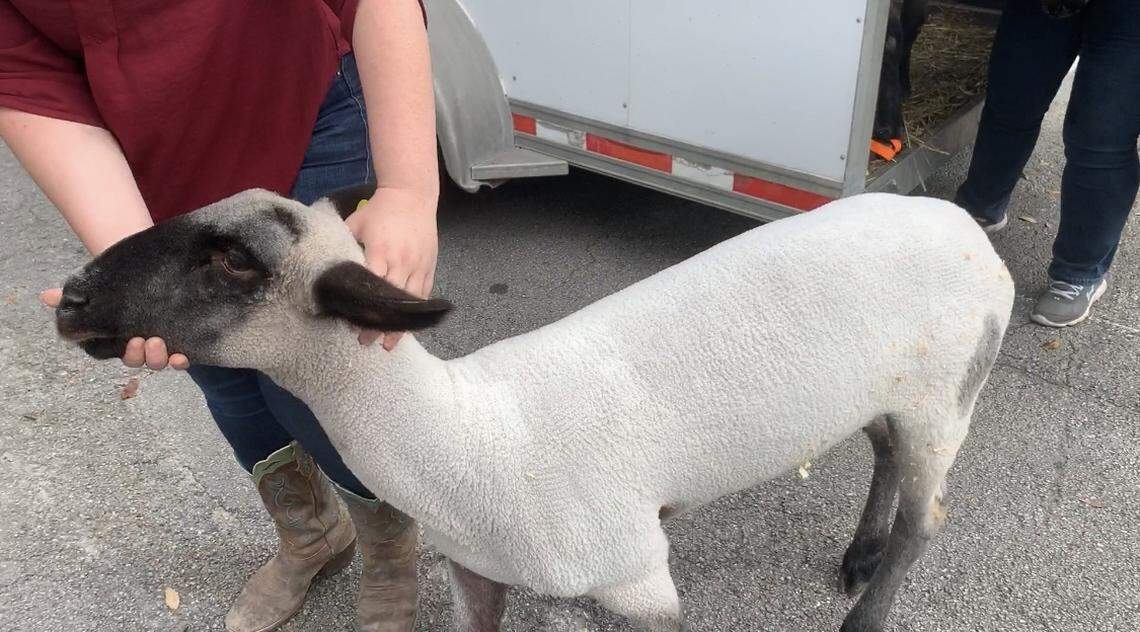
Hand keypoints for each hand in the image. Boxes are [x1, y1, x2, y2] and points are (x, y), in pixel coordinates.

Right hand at [42, 288, 189, 369]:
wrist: (156, 266)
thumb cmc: (125, 279)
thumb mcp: (101, 284)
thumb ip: (75, 294)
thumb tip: (46, 296)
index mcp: (119, 335)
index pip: (114, 352)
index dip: (122, 352)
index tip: (128, 341)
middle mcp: (139, 342)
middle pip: (137, 360)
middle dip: (138, 355)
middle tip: (141, 340)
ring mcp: (161, 342)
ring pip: (157, 363)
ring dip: (157, 359)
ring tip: (158, 342)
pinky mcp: (182, 339)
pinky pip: (181, 359)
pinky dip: (181, 362)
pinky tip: (182, 357)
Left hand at [344, 187, 438, 350]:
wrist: (412, 196)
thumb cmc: (380, 210)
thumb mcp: (356, 224)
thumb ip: (344, 247)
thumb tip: (327, 271)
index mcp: (382, 252)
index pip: (373, 286)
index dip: (364, 307)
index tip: (352, 323)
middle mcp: (402, 262)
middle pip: (392, 300)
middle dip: (379, 323)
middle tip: (364, 341)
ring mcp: (418, 266)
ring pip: (410, 303)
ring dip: (399, 325)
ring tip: (388, 345)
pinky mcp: (429, 267)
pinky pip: (423, 296)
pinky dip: (415, 314)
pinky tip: (407, 327)